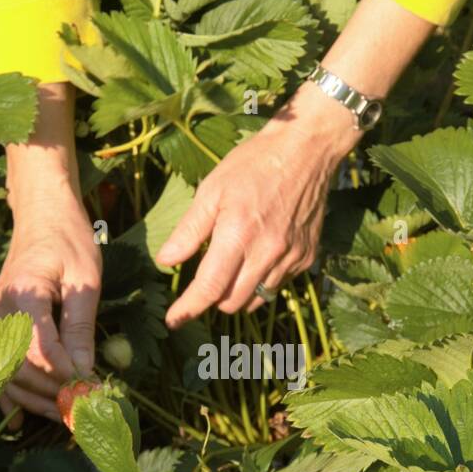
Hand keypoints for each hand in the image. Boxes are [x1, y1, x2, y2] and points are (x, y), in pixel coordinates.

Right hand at [0, 84, 100, 422]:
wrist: (41, 214)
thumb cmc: (68, 239)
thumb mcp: (86, 279)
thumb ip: (81, 327)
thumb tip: (84, 373)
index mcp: (24, 293)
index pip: (39, 348)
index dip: (63, 374)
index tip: (89, 389)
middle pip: (18, 367)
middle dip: (51, 393)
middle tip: (83, 410)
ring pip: (5, 373)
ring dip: (34, 400)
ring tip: (66, 415)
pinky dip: (8, 396)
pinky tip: (23, 420)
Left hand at [157, 83, 356, 326]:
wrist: (306, 150)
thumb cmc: (253, 164)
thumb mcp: (212, 190)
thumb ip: (189, 230)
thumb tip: (165, 261)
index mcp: (238, 234)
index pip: (210, 288)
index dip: (189, 309)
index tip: (174, 320)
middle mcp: (267, 253)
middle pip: (232, 302)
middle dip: (213, 299)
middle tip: (205, 280)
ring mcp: (290, 258)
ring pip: (256, 299)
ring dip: (238, 292)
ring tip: (233, 266)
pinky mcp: (306, 258)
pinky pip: (278, 285)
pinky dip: (262, 280)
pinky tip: (259, 256)